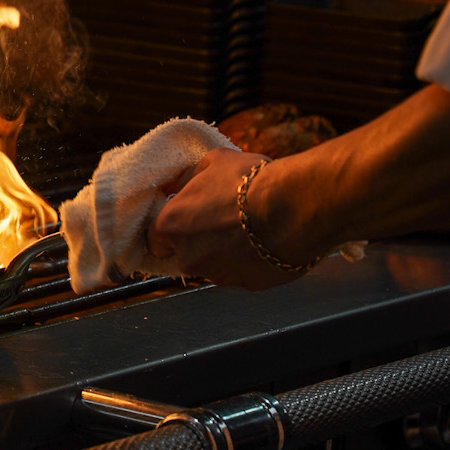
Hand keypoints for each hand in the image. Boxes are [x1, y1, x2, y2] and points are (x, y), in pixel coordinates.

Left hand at [147, 150, 312, 289]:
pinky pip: (242, 273)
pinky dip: (250, 261)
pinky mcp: (248, 286)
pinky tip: (265, 241)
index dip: (171, 227)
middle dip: (200, 239)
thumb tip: (176, 186)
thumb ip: (187, 179)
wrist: (295, 207)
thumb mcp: (212, 162)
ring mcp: (219, 276)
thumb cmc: (251, 182)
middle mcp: (190, 258)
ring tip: (250, 227)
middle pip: (186, 254)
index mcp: (173, 226)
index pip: (155, 238)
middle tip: (223, 217)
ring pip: (215, 265)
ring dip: (226, 251)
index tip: (185, 217)